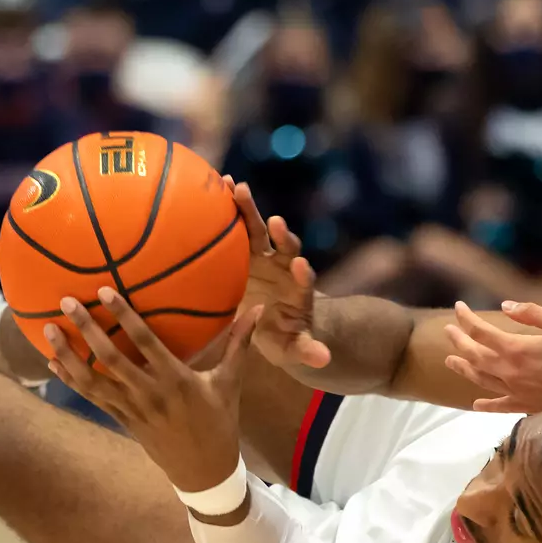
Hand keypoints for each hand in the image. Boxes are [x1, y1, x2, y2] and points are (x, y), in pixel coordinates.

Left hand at [46, 287, 262, 492]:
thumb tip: (257, 309)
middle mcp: (149, 393)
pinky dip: (71, 379)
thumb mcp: (230, 383)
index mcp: (175, 379)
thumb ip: (239, 344)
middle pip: (109, 358)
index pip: (144, 341)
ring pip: (92, 380)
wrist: (205, 470)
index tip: (104, 291)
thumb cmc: (220, 421)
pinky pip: (91, 397)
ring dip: (68, 355)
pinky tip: (53, 362)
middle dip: (85, 330)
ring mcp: (131, 408)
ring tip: (48, 330)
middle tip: (65, 302)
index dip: (123, 315)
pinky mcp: (122, 419)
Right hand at [227, 176, 331, 369]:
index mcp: (297, 291)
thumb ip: (307, 350)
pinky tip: (217, 183)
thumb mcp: (295, 347)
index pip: (303, 279)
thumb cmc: (285, 335)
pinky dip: (229, 206)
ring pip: (259, 229)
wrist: (274, 317)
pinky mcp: (245, 249)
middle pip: (284, 246)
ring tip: (236, 187)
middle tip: (276, 221)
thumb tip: (324, 359)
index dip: (302, 272)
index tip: (299, 266)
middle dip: (281, 234)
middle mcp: (283, 267)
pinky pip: (237, 226)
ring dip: (249, 209)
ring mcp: (264, 255)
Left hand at [443, 301, 541, 412]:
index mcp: (516, 349)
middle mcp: (508, 371)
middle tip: (448, 330)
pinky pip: (499, 406)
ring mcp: (514, 391)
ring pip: (480, 379)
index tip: (459, 307)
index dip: (466, 318)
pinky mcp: (524, 406)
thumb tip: (505, 307)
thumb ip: (531, 313)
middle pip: (474, 355)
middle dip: (458, 340)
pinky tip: (476, 404)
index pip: (481, 331)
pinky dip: (485, 405)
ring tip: (450, 361)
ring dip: (463, 368)